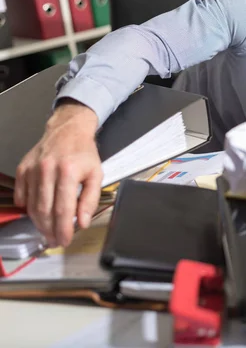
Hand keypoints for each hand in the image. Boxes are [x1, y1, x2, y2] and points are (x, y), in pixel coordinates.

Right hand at [14, 100, 101, 246]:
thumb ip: (91, 199)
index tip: (64, 240)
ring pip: (31, 205)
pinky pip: (21, 194)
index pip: (64, 209)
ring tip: (47, 232)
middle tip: (55, 241)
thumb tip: (83, 222)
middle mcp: (48, 170)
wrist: (68, 130)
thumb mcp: (96, 174)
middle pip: (45, 210)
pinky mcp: (23, 168)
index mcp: (69, 172)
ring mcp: (32, 169)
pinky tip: (35, 214)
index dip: (63, 229)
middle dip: (49, 230)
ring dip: (39, 223)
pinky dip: (27, 208)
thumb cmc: (84, 153)